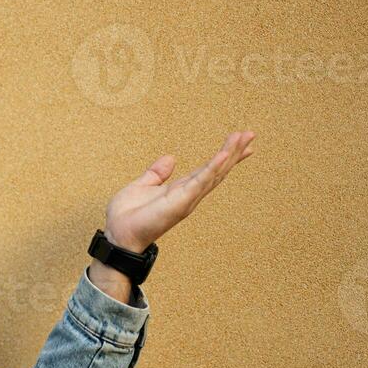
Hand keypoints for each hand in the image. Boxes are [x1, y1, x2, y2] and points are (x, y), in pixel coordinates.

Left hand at [103, 130, 256, 250]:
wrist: (118, 233)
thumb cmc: (127, 216)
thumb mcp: (141, 187)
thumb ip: (156, 174)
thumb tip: (170, 158)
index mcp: (180, 189)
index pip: (207, 170)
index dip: (224, 156)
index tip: (240, 142)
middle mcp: (188, 194)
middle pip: (217, 170)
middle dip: (234, 152)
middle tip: (250, 134)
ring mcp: (187, 198)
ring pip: (214, 173)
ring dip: (229, 155)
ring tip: (243, 137)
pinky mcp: (180, 202)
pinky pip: (200, 182)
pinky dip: (212, 168)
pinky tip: (224, 155)